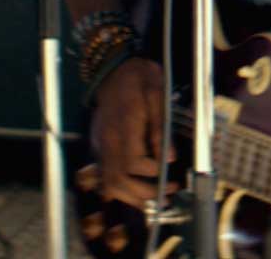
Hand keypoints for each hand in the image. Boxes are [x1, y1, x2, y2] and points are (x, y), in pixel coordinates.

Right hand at [90, 57, 173, 207]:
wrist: (115, 70)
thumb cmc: (141, 80)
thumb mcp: (159, 97)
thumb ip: (162, 129)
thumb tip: (170, 158)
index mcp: (123, 128)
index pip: (134, 164)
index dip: (153, 172)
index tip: (171, 172)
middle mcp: (107, 141)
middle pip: (118, 181)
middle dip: (143, 195)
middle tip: (167, 196)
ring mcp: (100, 145)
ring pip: (108, 182)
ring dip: (130, 197)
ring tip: (154, 200)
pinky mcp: (99, 146)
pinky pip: (106, 174)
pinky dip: (121, 187)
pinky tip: (138, 189)